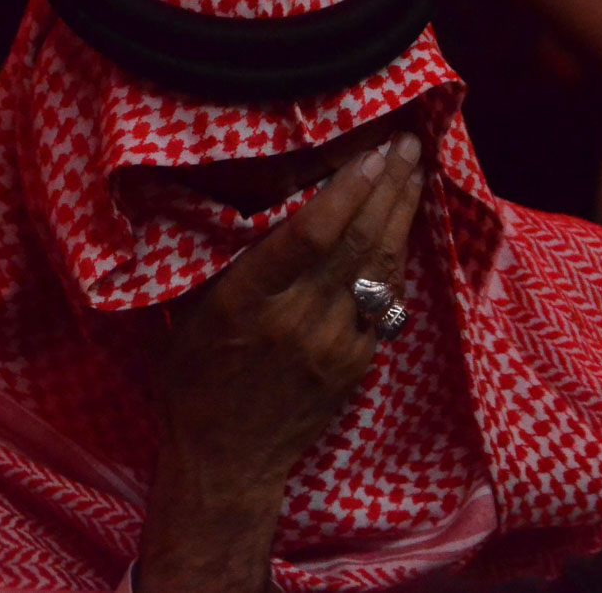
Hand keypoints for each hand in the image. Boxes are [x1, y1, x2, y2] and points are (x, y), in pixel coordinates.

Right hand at [139, 134, 424, 592]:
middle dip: (386, 187)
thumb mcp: (186, 314)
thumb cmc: (194, 380)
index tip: (371, 152)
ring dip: (401, 214)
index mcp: (246, 303)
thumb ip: (219, 262)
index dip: (346, 191)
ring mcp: (333, 346)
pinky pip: (386, 303)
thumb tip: (241, 198)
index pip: (310, 236)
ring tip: (415, 169)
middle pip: (356, 242)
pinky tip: (404, 228)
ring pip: (379, 269)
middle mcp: (295, 321)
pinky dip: (397, 261)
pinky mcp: (356, 365)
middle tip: (408, 141)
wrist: (227, 461)